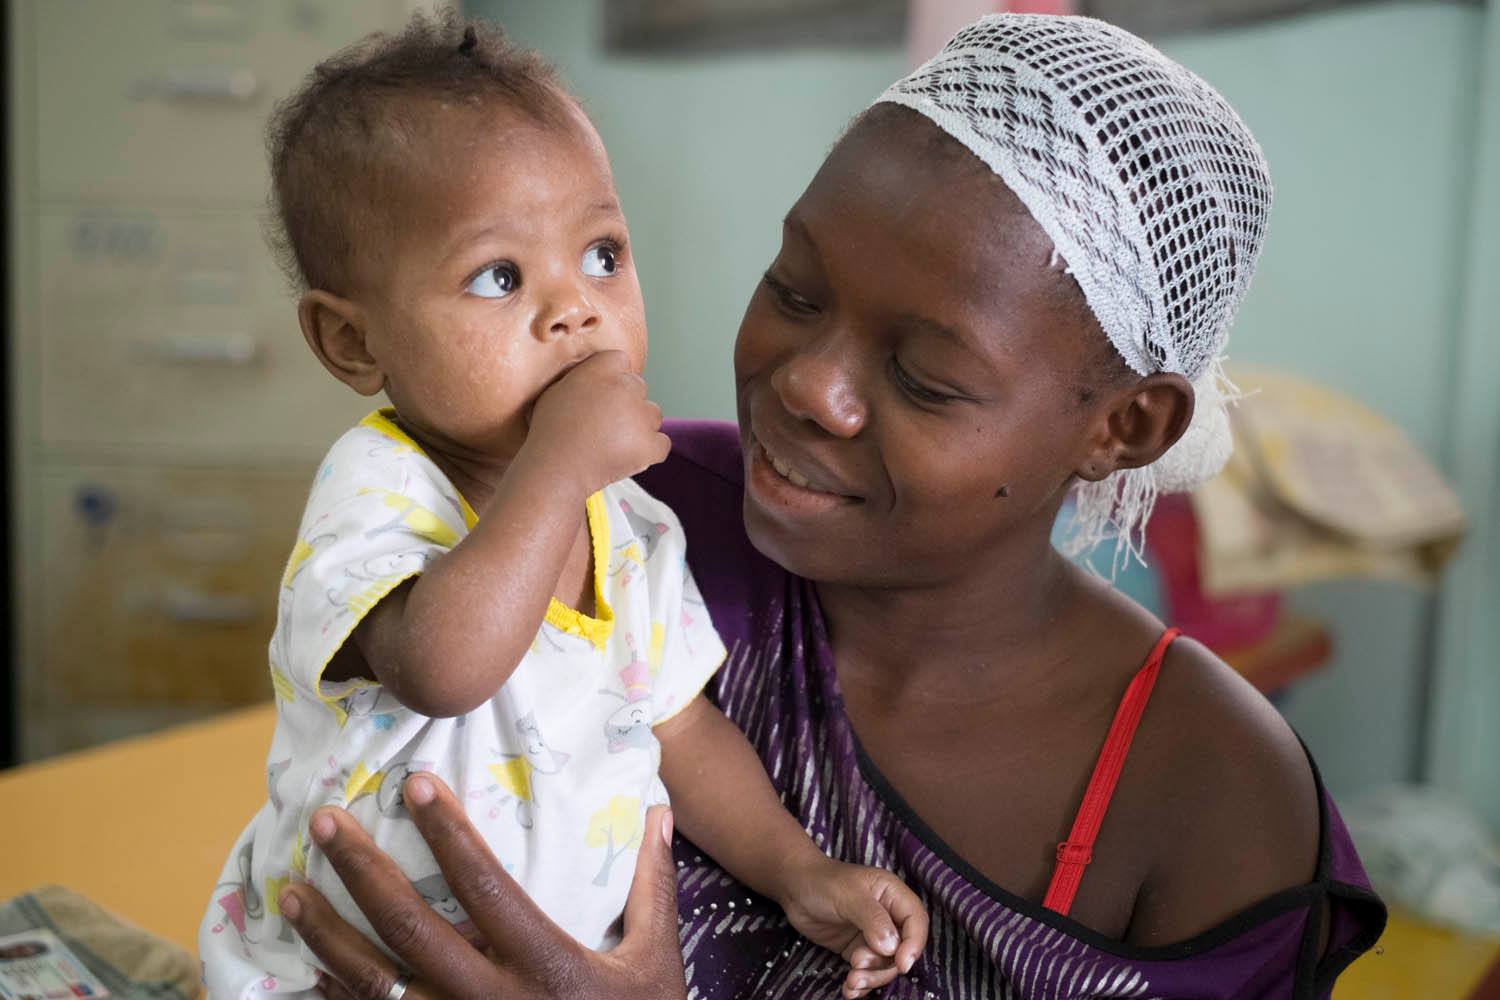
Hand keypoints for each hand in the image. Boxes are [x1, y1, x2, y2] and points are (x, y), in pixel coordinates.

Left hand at [278, 773, 686, 999]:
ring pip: (374, 985)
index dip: (449, 833)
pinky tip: (311, 970)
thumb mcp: (654, 963)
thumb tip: (661, 812)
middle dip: (359, 871)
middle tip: (324, 822)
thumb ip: (652, 888)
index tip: (417, 783)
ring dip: (327, 935)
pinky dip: (337, 998)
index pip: (486, 886)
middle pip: (409, 930)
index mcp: (547, 968)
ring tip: (291, 891)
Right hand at [525, 350, 669, 495]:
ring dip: (639, 425)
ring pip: (653, 414)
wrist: (554, 469)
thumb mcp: (556, 390)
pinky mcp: (650, 444)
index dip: (611, 378)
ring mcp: (641, 416)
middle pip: (638, 386)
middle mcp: (625, 387)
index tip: (601, 396)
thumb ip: (582, 376)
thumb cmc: (550, 432)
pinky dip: (649, 451)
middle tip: (605, 423)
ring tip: (613, 441)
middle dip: (626, 402)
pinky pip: (662, 443)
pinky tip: (627, 455)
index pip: (620, 360)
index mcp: (601, 369)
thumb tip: (596, 373)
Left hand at [777, 858, 928, 998]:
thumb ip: (872, 919)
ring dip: (871, 978)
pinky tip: (848, 990)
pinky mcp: (857, 950)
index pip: (916, 921)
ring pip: (884, 965)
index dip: (914, 944)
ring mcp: (872, 935)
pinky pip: (867, 971)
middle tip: (859, 967)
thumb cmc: (823, 882)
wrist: (794, 888)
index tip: (901, 964)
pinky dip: (860, 984)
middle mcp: (888, 917)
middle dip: (884, 966)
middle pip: (901, 950)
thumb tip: (891, 947)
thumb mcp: (849, 896)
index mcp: (893, 895)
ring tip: (851, 982)